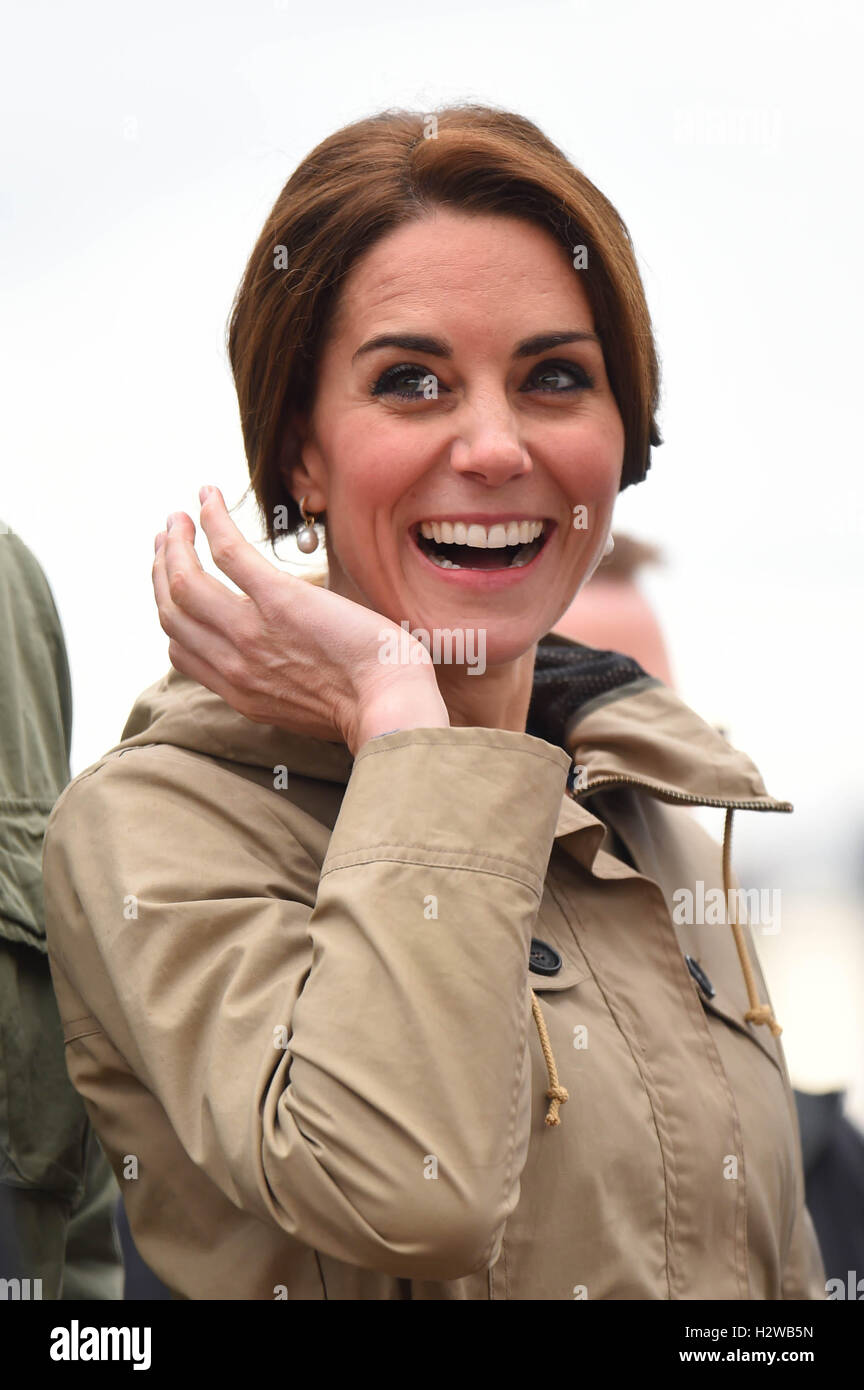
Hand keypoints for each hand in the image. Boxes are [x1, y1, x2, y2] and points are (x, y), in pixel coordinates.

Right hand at [152, 487, 448, 755]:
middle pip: (172, 612)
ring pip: (186, 582)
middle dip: (161, 571)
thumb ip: (279, 683)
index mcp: (241, 692)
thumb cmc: (368, 703)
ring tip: (178, 518)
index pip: (180, 651)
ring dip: (175, 544)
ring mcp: (252, 631)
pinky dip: (212, 520)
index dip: (169, 613)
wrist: (390, 704)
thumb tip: (281, 656)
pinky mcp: (280, 600)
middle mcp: (235, 663)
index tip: (173, 586)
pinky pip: (229, 553)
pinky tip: (208, 497)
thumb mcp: (305, 707)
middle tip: (166, 540)